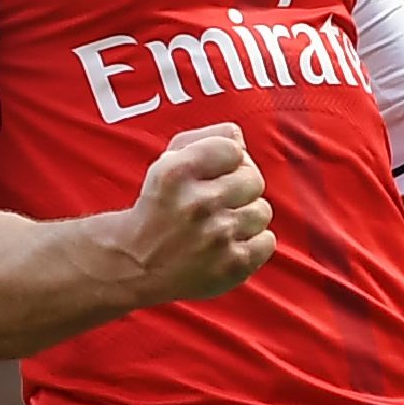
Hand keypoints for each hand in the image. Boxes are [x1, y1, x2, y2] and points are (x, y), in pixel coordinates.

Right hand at [115, 124, 277, 307]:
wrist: (136, 265)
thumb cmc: (159, 207)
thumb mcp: (166, 163)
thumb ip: (205, 139)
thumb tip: (241, 138)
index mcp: (176, 172)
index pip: (233, 148)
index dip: (228, 160)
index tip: (215, 173)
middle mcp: (197, 204)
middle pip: (253, 179)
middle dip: (239, 188)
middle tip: (219, 201)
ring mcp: (216, 237)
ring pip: (262, 211)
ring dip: (245, 217)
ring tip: (222, 225)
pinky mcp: (231, 266)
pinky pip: (267, 241)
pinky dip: (253, 243)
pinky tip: (229, 244)